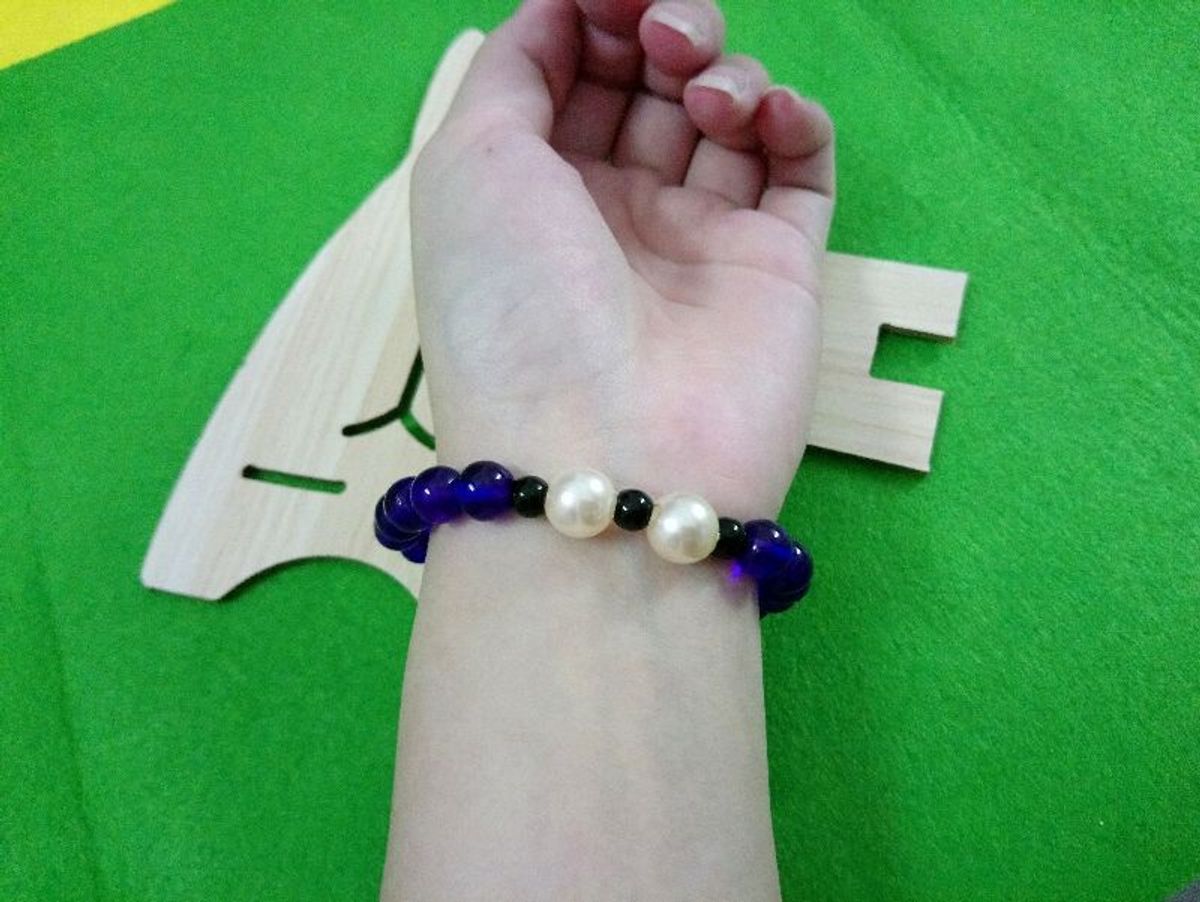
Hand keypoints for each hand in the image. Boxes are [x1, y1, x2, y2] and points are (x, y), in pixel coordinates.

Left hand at [411, 0, 833, 516]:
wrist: (609, 453)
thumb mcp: (467, 164)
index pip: (575, 72)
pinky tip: (764, 118)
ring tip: (705, 93)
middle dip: (661, 30)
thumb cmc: (515, 305)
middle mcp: (614, 212)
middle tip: (663, 34)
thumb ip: (513, 68)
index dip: (595, 17)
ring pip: (726, 113)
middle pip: (651, 82)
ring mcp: (699, 239)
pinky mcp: (779, 265)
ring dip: (722, 68)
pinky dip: (793, 119)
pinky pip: (801, 167)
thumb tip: (559, 7)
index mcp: (533, 191)